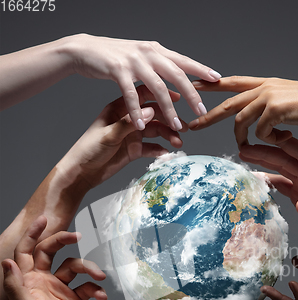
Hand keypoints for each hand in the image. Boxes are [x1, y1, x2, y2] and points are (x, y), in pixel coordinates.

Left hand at [2, 217, 105, 299]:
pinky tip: (100, 296)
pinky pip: (88, 285)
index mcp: (29, 282)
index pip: (27, 251)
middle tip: (77, 236)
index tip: (44, 220)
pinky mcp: (76, 298)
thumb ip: (15, 285)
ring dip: (89, 269)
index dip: (33, 234)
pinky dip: (96, 289)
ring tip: (99, 278)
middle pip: (52, 252)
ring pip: (74, 267)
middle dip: (64, 241)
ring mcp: (61, 290)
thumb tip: (7, 262)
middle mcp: (44, 282)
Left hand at [58, 89, 184, 188]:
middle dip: (169, 120)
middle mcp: (128, 119)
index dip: (160, 95)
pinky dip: (161, 150)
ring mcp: (132, 135)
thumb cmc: (88, 149)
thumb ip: (128, 123)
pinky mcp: (134, 150)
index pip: (143, 96)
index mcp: (119, 108)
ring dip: (168, 135)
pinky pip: (152, 148)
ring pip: (156, 132)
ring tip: (177, 143)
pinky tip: (168, 154)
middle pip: (154, 115)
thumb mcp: (108, 134)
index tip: (176, 98)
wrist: (81, 172)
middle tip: (182, 127)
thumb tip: (150, 111)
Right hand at [70, 34, 220, 129]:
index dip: (201, 69)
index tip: (217, 79)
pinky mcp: (117, 70)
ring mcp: (133, 61)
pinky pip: (131, 95)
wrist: (84, 48)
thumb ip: (160, 72)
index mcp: (156, 51)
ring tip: (175, 126)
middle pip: (176, 74)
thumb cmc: (114, 57)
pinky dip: (137, 112)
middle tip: (202, 111)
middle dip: (191, 94)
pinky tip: (141, 126)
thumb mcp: (141, 60)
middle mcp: (148, 53)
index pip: (183, 60)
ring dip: (168, 109)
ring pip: (157, 87)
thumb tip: (179, 90)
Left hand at [188, 76, 297, 144]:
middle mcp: (263, 88)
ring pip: (241, 121)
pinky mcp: (274, 109)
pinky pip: (260, 132)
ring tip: (248, 147)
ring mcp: (268, 97)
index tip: (194, 87)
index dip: (212, 85)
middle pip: (228, 104)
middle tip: (192, 126)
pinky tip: (284, 137)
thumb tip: (253, 124)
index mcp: (264, 85)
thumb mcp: (284, 103)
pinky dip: (269, 140)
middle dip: (208, 116)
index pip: (232, 82)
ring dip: (243, 138)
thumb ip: (267, 109)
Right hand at [243, 137, 297, 249]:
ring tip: (244, 154)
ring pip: (282, 167)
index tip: (268, 137)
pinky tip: (254, 177)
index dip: (286, 145)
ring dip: (264, 161)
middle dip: (266, 151)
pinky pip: (281, 183)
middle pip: (287, 158)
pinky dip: (267, 179)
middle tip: (244, 148)